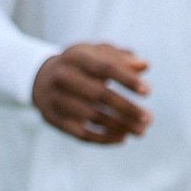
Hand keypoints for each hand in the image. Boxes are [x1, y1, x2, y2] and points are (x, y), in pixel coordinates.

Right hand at [32, 45, 150, 145]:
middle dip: (126, 108)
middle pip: (98, 94)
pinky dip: (102, 138)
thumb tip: (144, 65)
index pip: (105, 67)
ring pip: (91, 116)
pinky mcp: (52, 119)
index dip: (127, 79)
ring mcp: (55, 99)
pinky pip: (79, 133)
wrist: (41, 77)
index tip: (147, 91)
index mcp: (76, 56)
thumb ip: (121, 57)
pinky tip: (122, 138)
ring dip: (119, 126)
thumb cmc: (81, 63)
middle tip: (149, 118)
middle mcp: (62, 76)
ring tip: (141, 131)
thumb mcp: (97, 53)